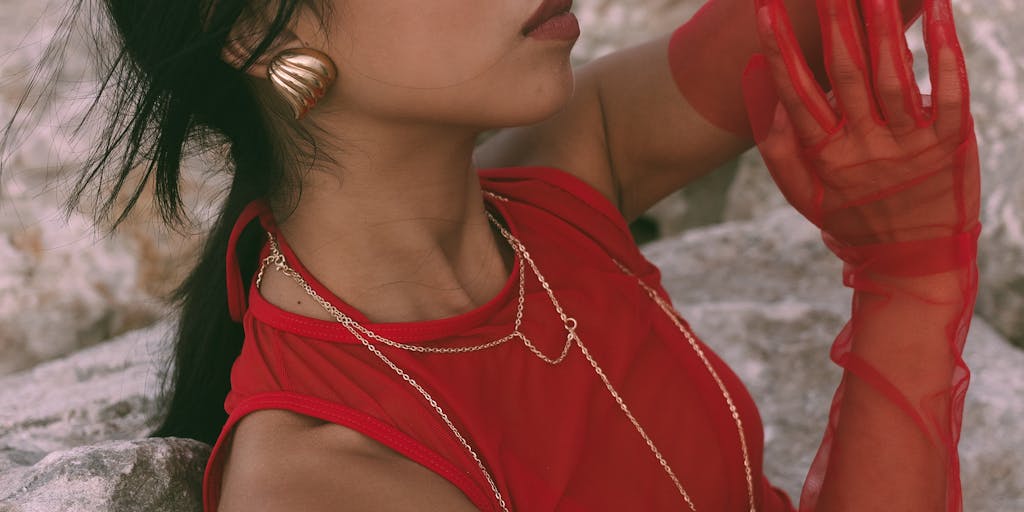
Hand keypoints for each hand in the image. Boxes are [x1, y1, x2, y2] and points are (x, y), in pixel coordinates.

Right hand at [740, 0, 979, 251]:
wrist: (913, 261)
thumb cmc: (851, 219)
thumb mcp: (802, 194)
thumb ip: (777, 145)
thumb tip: (761, 87)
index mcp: (825, 156)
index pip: (796, 92)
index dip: (779, 48)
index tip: (766, 8)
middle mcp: (866, 146)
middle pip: (845, 72)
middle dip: (833, 18)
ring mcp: (911, 143)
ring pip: (893, 73)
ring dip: (882, 23)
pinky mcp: (952, 141)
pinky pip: (951, 88)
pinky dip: (946, 46)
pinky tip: (940, 8)